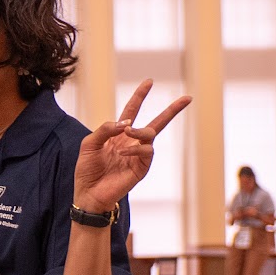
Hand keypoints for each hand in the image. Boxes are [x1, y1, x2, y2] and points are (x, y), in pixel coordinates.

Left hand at [73, 80, 189, 213]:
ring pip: (151, 134)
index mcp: (119, 134)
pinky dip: (134, 148)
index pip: (132, 110)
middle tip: (187, 98)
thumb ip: (105, 129)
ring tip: (127, 131)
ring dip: (139, 130)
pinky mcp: (142, 168)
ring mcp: (139, 155)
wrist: (88, 193)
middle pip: (157, 122)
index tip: (149, 81)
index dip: (140, 96)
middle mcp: (132, 142)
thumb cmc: (87, 169)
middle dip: (172, 110)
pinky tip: (121, 152)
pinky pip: (146, 151)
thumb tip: (126, 123)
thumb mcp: (90, 144)